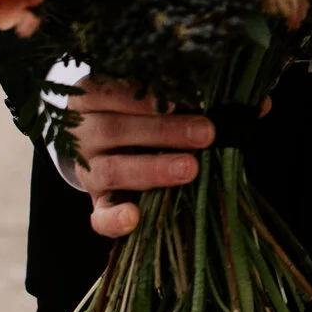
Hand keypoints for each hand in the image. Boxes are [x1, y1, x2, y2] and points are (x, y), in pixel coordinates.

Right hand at [65, 77, 212, 239]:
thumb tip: (227, 97)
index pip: (108, 91)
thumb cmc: (135, 110)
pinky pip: (99, 215)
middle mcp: (84, 133)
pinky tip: (133, 218)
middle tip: (205, 134)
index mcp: (90, 98)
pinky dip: (114, 220)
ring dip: (153, 170)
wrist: (104, 144)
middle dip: (163, 132)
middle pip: (115, 130)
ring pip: (112, 170)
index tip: (176, 100)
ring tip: (189, 169)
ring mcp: (87, 169)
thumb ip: (173, 94)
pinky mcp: (97, 201)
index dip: (140, 97)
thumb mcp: (143, 96)